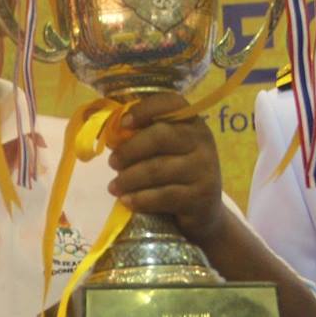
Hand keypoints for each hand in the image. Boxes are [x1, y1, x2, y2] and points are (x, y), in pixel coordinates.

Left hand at [107, 92, 230, 247]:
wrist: (204, 213)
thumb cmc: (176, 176)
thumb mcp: (166, 152)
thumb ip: (144, 139)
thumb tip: (110, 135)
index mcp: (192, 123)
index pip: (171, 103)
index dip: (145, 109)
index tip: (123, 123)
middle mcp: (202, 141)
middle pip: (160, 136)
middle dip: (129, 150)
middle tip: (112, 163)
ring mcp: (204, 168)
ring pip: (158, 169)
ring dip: (129, 178)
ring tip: (114, 187)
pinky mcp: (201, 196)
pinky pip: (164, 196)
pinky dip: (140, 199)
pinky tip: (127, 201)